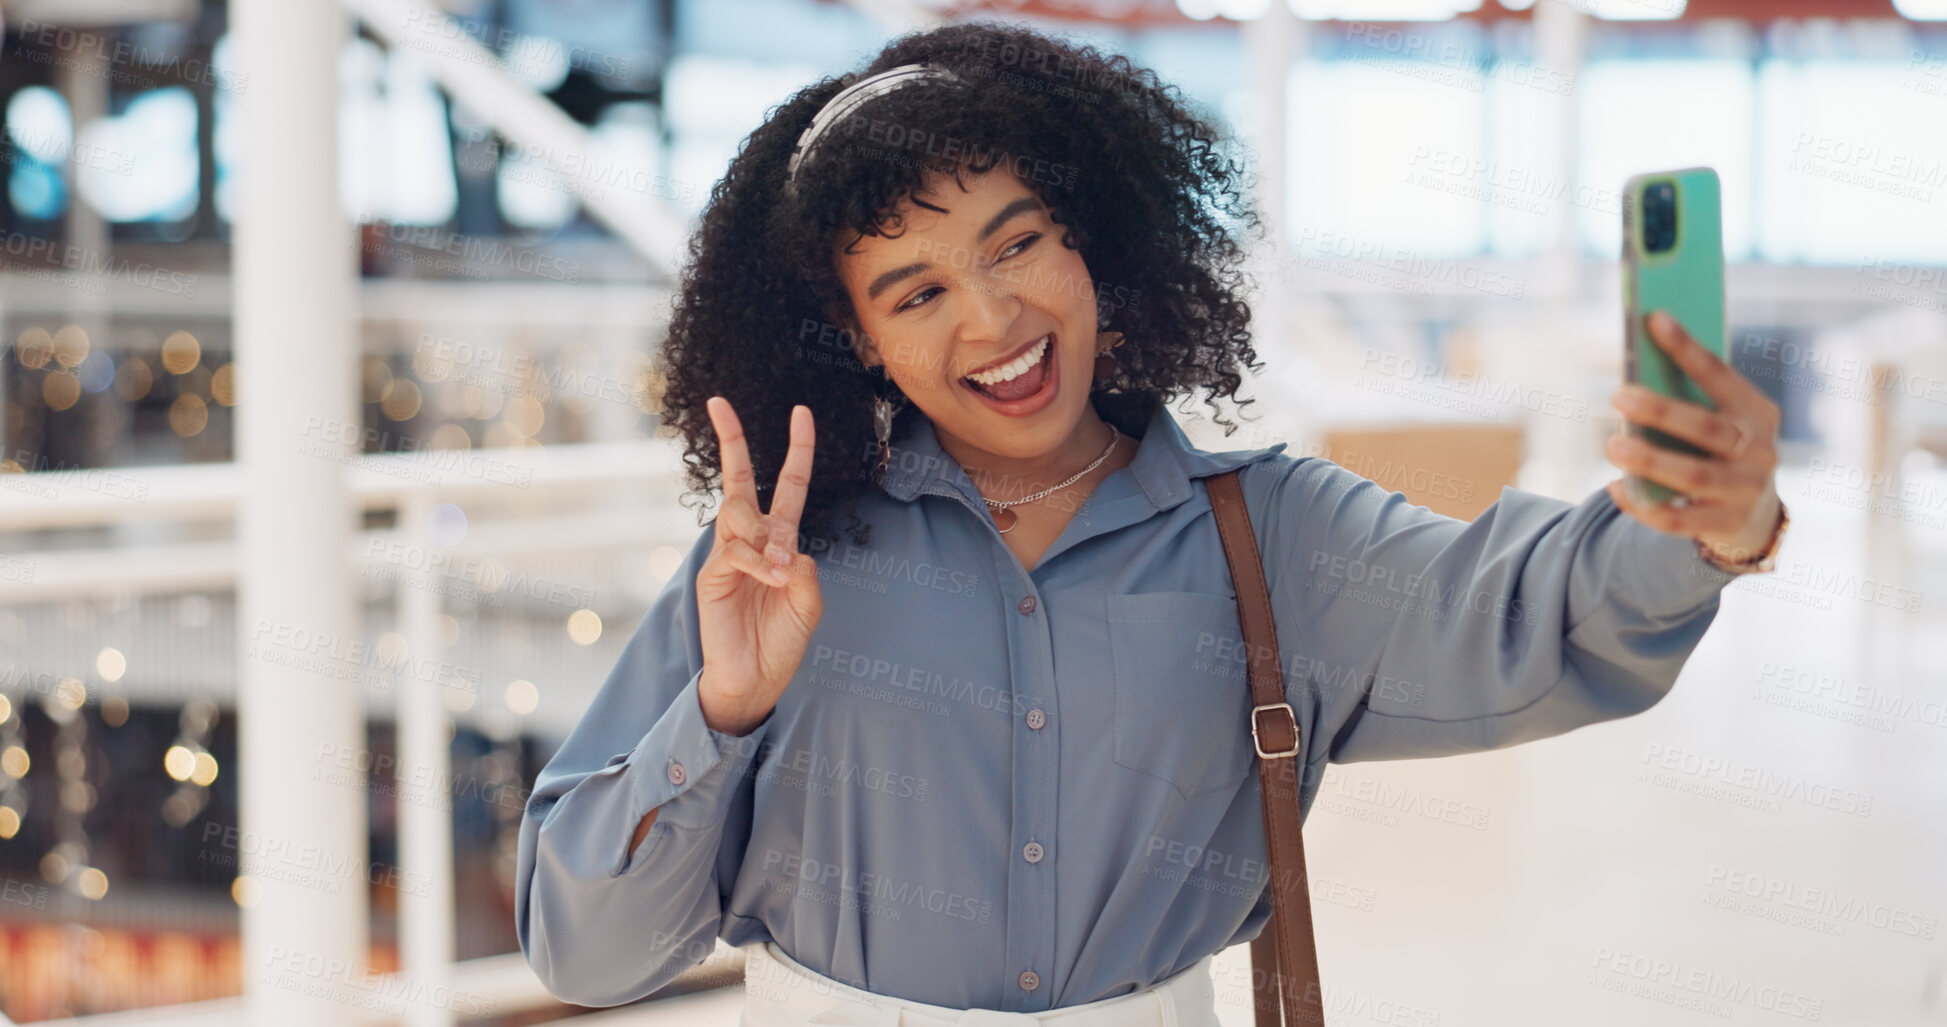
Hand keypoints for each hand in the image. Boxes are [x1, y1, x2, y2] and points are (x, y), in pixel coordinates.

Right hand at [695, 397, 822, 735]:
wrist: (755, 680)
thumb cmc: (782, 641)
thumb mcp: (809, 602)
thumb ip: (804, 569)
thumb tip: (785, 546)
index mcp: (780, 541)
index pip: (788, 485)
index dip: (797, 450)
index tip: (800, 412)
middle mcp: (750, 541)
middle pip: (740, 481)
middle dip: (731, 439)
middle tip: (719, 402)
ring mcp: (727, 556)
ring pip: (738, 515)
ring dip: (764, 537)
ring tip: (779, 572)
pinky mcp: (711, 577)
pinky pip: (734, 552)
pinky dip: (757, 563)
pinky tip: (772, 579)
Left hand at [1604, 310, 1783, 561]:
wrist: (1752, 517)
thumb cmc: (1718, 453)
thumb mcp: (1719, 422)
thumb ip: (1689, 400)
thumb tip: (1635, 368)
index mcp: (1757, 413)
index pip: (1721, 376)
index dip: (1688, 348)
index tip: (1655, 319)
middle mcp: (1759, 451)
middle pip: (1707, 428)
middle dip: (1662, 411)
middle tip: (1618, 396)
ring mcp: (1744, 491)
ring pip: (1693, 475)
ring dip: (1650, 460)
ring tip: (1613, 446)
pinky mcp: (1724, 526)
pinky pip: (1677, 519)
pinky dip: (1643, 504)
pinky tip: (1615, 488)